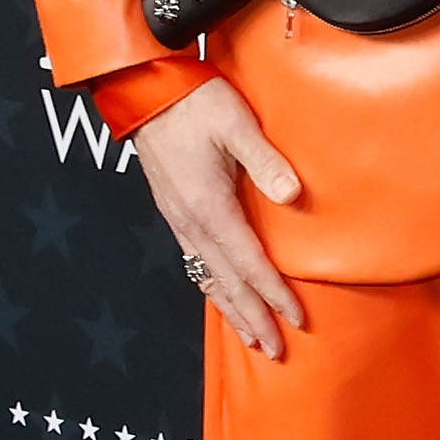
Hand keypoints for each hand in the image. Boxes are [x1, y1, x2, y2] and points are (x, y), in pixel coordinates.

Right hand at [132, 77, 305, 358]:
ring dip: (232, 309)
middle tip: (276, 349)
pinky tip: (221, 294)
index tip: (295, 318)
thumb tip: (293, 195)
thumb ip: (266, 161)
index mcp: (210, 207)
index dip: (274, 293)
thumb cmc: (194, 102)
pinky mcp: (175, 212)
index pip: (250, 263)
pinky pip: (196, 262)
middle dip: (253, 317)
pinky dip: (213, 287)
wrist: (144, 90)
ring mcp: (179, 220)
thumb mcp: (236, 123)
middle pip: (227, 283)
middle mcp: (192, 223)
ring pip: (208, 277)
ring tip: (252, 337)